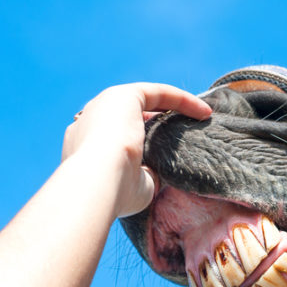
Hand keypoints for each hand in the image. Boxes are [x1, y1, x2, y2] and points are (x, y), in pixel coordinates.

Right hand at [61, 83, 211, 216]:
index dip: (138, 142)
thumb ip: (147, 177)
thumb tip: (162, 174)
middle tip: (182, 133)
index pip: (111, 137)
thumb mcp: (135, 187)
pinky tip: (204, 112)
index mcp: (83, 145)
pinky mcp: (124, 95)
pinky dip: (181, 100)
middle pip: (126, 115)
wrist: (96, 183)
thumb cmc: (113, 193)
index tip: (162, 153)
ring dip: (173, 108)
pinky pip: (158, 93)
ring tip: (200, 119)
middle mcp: (90, 121)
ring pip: (144, 101)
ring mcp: (105, 105)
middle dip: (155, 122)